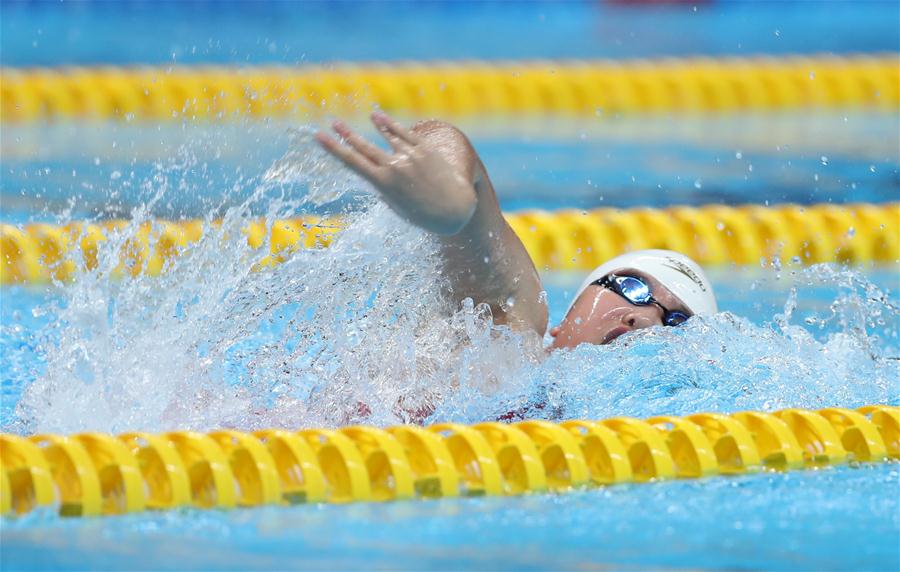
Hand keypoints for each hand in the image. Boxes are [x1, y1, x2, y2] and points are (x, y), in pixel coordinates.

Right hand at [315, 112, 476, 234]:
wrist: (455, 209)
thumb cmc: (424, 215)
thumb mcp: (398, 207)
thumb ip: (385, 191)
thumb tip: (377, 177)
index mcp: (384, 184)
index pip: (352, 162)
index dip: (333, 148)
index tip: (319, 137)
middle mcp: (394, 167)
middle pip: (364, 147)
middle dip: (346, 134)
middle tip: (332, 122)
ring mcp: (410, 156)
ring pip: (385, 136)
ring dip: (371, 126)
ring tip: (363, 116)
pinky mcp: (425, 149)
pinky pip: (404, 133)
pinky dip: (389, 125)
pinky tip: (377, 117)